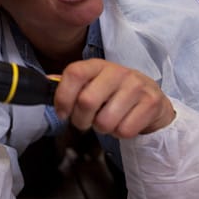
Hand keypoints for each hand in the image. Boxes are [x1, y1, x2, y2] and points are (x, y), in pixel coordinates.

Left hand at [53, 58, 174, 137]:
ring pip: (105, 121)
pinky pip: (125, 130)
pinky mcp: (151, 103)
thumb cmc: (114, 93)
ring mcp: (136, 86)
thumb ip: (71, 84)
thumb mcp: (92, 83)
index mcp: (98, 65)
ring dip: (103, 128)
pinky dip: (120, 133)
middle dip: (81, 120)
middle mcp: (118, 72)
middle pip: (87, 102)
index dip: (63, 97)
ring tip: (108, 120)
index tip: (62, 113)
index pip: (74, 73)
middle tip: (86, 122)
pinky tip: (124, 122)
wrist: (151, 98)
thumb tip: (46, 82)